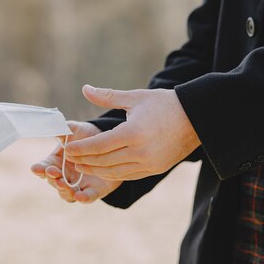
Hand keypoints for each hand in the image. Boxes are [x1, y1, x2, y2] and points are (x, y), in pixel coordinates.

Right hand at [31, 121, 121, 202]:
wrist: (112, 145)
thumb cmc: (88, 136)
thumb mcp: (75, 129)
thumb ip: (63, 129)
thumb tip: (51, 127)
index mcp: (56, 162)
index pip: (43, 167)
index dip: (39, 169)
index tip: (36, 168)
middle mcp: (64, 176)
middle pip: (53, 181)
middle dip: (51, 178)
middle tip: (53, 172)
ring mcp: (77, 185)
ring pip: (66, 193)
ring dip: (63, 190)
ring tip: (63, 184)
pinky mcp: (93, 191)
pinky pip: (86, 198)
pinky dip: (82, 198)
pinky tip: (80, 196)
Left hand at [65, 85, 200, 180]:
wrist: (197, 118)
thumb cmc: (164, 104)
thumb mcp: (135, 97)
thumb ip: (107, 96)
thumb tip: (84, 88)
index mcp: (133, 133)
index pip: (98, 145)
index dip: (80, 149)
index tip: (66, 149)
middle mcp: (140, 152)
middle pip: (103, 161)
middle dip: (83, 161)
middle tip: (68, 159)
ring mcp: (148, 163)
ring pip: (114, 172)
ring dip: (95, 170)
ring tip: (81, 166)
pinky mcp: (155, 169)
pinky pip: (128, 175)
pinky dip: (112, 173)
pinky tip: (101, 169)